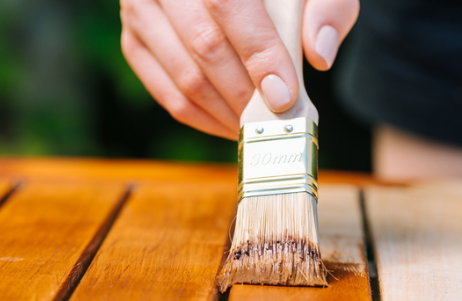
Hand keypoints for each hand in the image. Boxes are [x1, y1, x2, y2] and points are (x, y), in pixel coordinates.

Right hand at [120, 0, 359, 138]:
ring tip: (261, 127)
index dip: (259, 55)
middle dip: (247, 93)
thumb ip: (327, 6)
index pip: (228, 6)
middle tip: (279, 120)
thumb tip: (319, 54)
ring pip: (183, 76)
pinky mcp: (134, 40)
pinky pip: (165, 92)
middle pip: (204, 46)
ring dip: (227, 112)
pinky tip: (234, 124)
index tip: (285, 95)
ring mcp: (140, 10)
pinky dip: (203, 118)